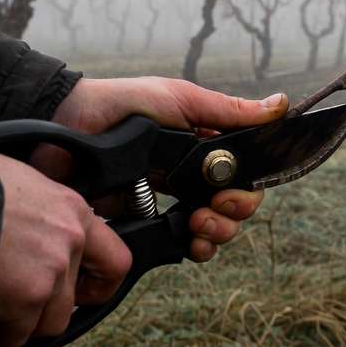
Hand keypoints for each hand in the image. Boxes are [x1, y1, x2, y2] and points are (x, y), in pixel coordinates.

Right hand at [0, 153, 131, 346]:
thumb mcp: (18, 183)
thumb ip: (36, 214)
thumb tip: (24, 232)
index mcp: (73, 210)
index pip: (115, 260)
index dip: (98, 285)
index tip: (81, 295)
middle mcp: (71, 242)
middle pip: (73, 302)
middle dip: (45, 310)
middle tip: (18, 306)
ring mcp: (51, 272)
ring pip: (48, 324)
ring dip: (20, 324)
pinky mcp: (24, 298)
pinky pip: (14, 336)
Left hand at [43, 77, 286, 261]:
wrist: (66, 127)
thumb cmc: (121, 105)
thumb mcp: (179, 99)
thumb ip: (228, 111)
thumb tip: (279, 106)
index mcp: (204, 148)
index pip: (244, 177)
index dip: (246, 190)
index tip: (231, 192)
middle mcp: (192, 177)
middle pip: (235, 208)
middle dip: (233, 215)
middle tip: (213, 210)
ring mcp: (170, 203)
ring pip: (215, 230)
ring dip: (218, 233)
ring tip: (198, 225)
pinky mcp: (145, 224)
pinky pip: (181, 245)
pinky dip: (195, 248)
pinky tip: (190, 242)